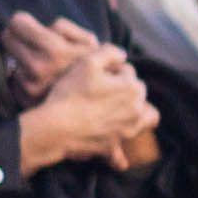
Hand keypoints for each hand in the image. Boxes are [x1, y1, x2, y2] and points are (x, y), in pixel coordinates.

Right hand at [14, 19, 155, 173]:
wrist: (56, 128)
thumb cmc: (71, 93)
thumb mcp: (88, 62)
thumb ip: (110, 52)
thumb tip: (122, 55)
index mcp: (133, 88)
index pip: (128, 71)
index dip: (112, 70)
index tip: (97, 75)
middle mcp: (136, 110)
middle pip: (136, 93)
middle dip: (123, 89)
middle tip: (101, 89)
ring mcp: (127, 130)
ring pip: (141, 117)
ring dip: (132, 111)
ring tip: (112, 109)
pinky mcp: (114, 145)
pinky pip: (123, 144)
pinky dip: (119, 141)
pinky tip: (109, 138)